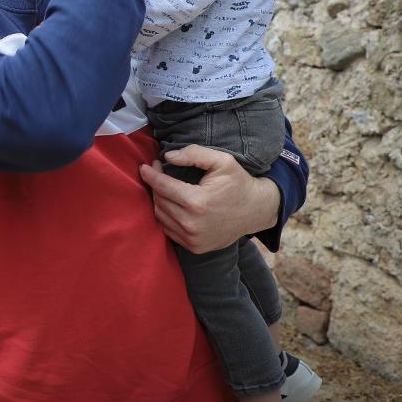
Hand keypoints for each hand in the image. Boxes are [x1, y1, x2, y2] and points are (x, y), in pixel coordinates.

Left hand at [138, 144, 279, 253]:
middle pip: (159, 201)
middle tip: (157, 171)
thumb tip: (168, 157)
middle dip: (154, 184)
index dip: (151, 174)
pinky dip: (166, 216)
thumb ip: (194, 154)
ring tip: (163, 186)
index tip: (145, 166)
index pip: (162, 186)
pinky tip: (171, 203)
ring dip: (158, 200)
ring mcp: (193, 239)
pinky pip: (169, 230)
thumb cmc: (238, 183)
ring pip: (161, 216)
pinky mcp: (194, 247)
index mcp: (197, 202)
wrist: (256, 211)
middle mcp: (192, 224)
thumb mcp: (222, 161)